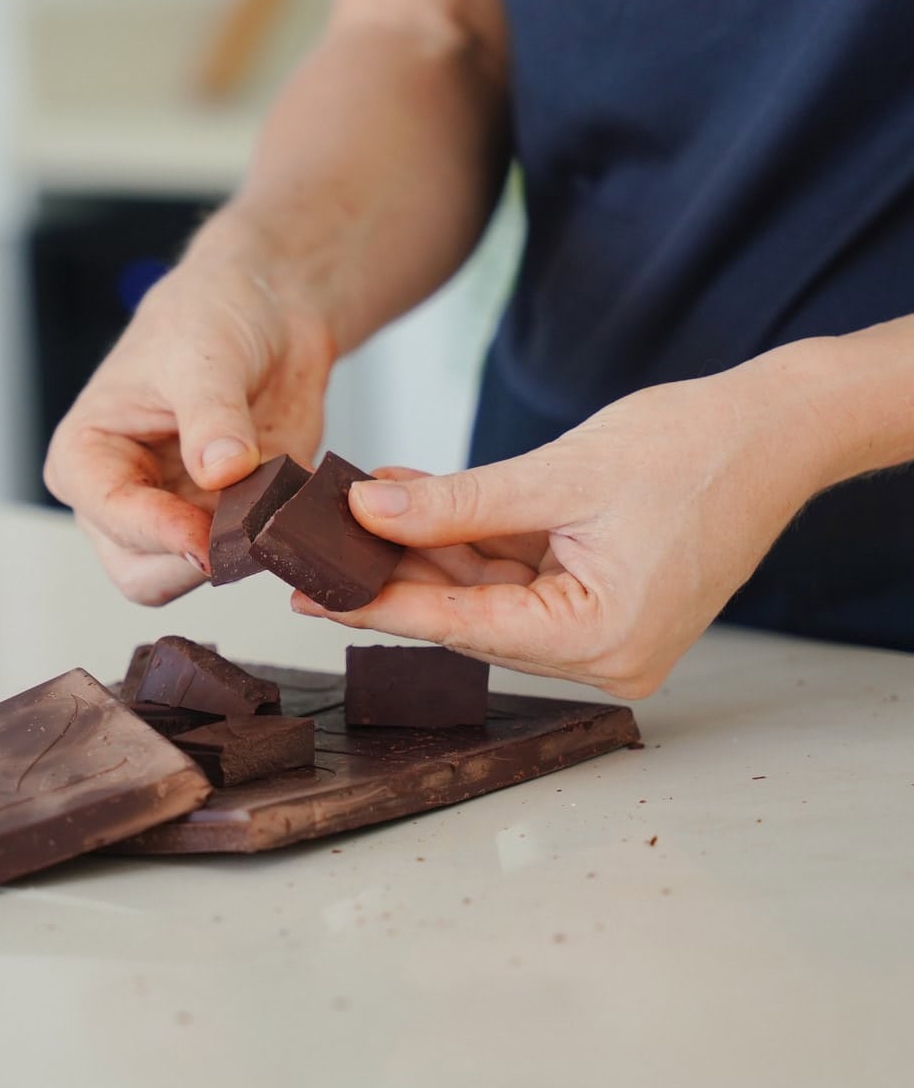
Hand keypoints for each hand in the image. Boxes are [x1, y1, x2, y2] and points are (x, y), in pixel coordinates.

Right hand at [45, 254, 333, 604]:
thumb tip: (221, 472)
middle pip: (142, 573)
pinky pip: (254, 555)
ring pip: (199, 574)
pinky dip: (281, 540)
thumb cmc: (208, 317)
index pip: (109, 517)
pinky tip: (303, 504)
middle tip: (252, 530)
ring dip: (244, 552)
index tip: (206, 538)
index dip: (157, 533)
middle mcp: (125, 498)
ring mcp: (178, 516)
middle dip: (197, 559)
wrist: (268, 311)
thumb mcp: (205, 355)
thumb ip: (212, 416)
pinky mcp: (232, 520)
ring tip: (283, 504)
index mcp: (87, 456)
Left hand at [291, 368, 826, 697]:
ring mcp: (609, 636)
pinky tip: (418, 504)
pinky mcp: (607, 607)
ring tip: (360, 511)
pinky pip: (522, 580)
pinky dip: (474, 544)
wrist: (775, 431)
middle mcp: (607, 656)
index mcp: (603, 638)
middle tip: (318, 547)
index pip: (462, 626)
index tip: (311, 593)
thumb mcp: (558, 474)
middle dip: (397, 573)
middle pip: (472, 617)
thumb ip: (458, 503)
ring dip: (430, 552)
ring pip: (491, 597)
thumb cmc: (694, 448)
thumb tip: (368, 514)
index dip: (379, 605)